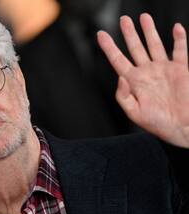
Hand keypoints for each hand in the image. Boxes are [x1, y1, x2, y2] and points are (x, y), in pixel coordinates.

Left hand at [97, 13, 188, 147]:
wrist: (182, 128)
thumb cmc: (158, 124)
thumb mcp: (134, 113)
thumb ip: (123, 95)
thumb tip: (120, 77)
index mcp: (134, 82)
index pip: (118, 60)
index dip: (109, 47)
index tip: (101, 34)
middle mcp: (147, 72)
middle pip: (135, 48)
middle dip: (129, 33)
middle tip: (123, 19)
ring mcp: (164, 69)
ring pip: (155, 45)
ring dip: (149, 31)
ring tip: (143, 17)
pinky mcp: (181, 70)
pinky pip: (180, 50)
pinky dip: (179, 39)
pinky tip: (176, 28)